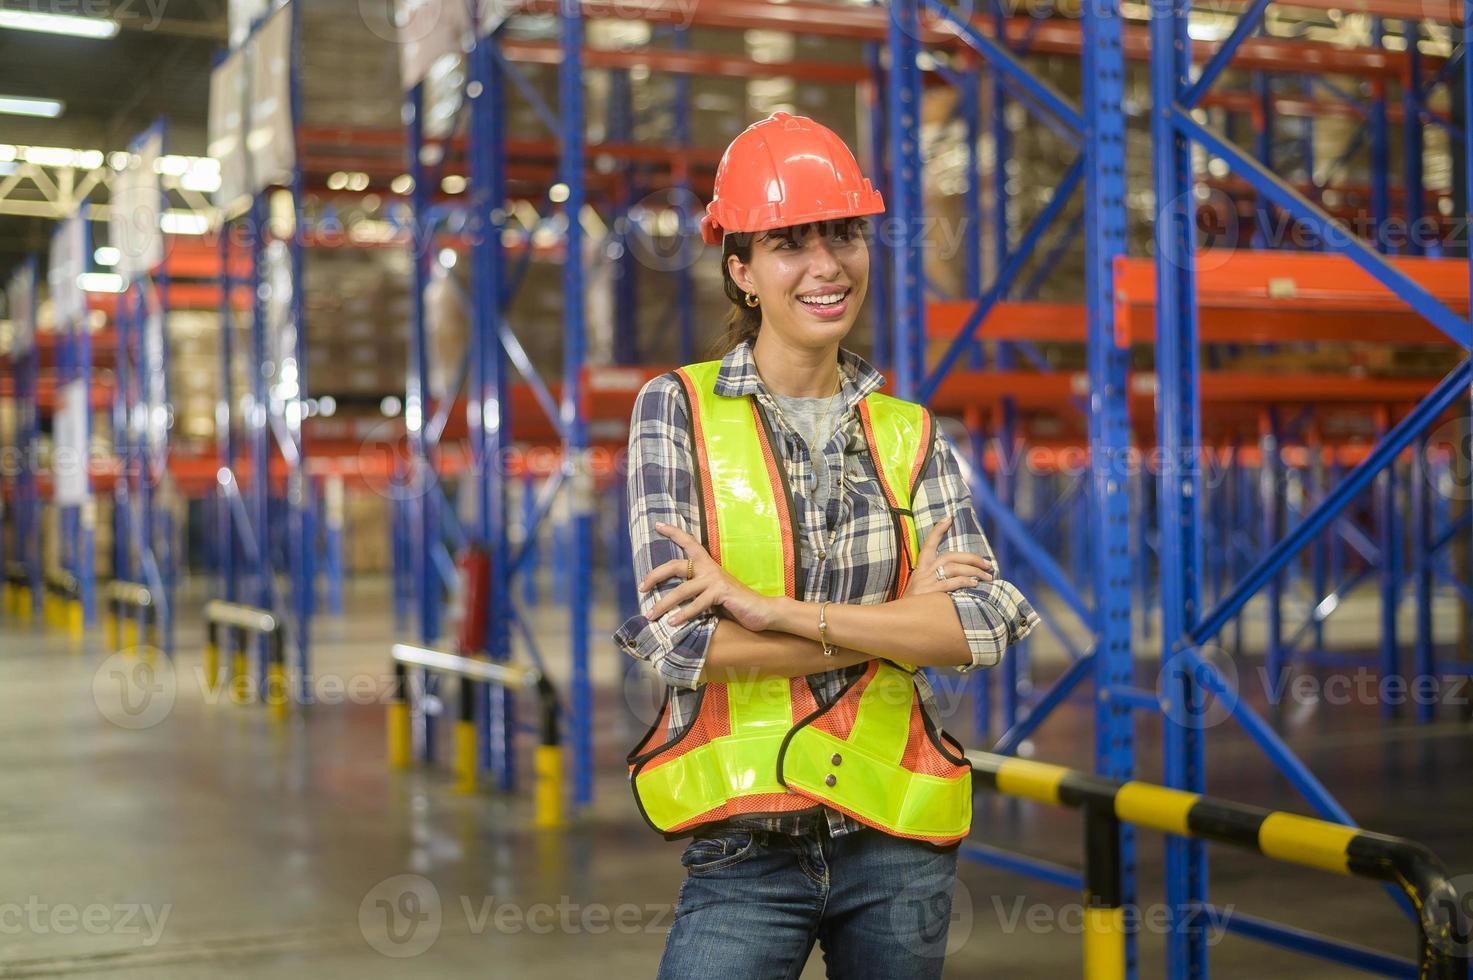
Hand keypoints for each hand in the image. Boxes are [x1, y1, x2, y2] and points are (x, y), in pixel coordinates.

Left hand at [638, 523, 781, 632]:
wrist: (762, 610)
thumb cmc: (736, 602)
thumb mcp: (713, 592)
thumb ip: (697, 590)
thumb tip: (673, 599)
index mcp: (707, 565)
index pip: (689, 543)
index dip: (673, 533)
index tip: (658, 525)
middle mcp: (709, 568)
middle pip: (675, 566)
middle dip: (655, 576)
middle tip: (641, 588)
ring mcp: (715, 580)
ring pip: (681, 590)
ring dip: (663, 604)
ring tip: (651, 615)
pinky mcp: (720, 593)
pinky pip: (696, 604)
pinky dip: (683, 615)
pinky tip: (672, 623)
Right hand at [902, 516, 994, 597]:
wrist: (897, 619)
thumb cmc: (913, 606)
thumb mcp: (920, 589)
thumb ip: (935, 580)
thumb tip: (958, 578)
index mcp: (920, 568)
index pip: (928, 545)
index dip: (938, 530)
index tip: (949, 518)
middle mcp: (923, 572)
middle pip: (950, 556)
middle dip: (971, 558)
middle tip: (988, 564)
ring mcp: (926, 582)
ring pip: (953, 568)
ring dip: (973, 570)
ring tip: (987, 576)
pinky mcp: (930, 593)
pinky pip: (951, 583)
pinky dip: (964, 581)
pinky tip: (974, 584)